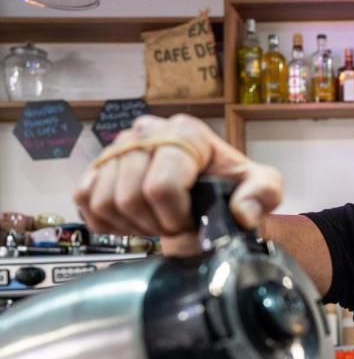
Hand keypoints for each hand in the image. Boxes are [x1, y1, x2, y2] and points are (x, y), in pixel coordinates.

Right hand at [74, 114, 281, 241]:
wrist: (210, 187)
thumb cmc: (232, 185)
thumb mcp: (262, 187)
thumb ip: (263, 194)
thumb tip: (242, 213)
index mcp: (184, 132)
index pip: (160, 187)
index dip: (175, 219)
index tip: (192, 223)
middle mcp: (146, 131)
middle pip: (130, 197)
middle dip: (156, 224)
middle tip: (175, 227)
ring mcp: (117, 146)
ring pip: (104, 201)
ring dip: (132, 225)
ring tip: (157, 223)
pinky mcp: (97, 166)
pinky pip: (84, 201)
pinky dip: (106, 222)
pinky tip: (133, 222)